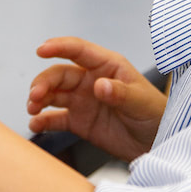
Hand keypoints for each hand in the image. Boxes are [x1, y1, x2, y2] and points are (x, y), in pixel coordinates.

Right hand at [26, 37, 165, 161]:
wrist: (158, 144)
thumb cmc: (156, 115)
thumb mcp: (141, 102)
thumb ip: (120, 93)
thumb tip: (99, 85)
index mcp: (108, 66)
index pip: (79, 51)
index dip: (59, 47)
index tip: (41, 49)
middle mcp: (91, 80)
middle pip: (59, 75)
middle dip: (43, 83)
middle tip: (35, 96)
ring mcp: (83, 101)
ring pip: (53, 94)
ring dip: (39, 99)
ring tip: (32, 109)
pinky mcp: (79, 122)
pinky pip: (56, 118)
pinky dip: (43, 121)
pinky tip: (36, 125)